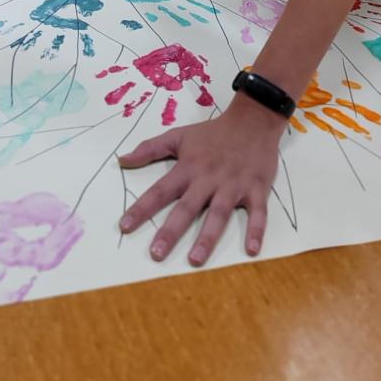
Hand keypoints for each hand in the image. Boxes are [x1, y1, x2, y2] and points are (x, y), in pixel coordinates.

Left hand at [118, 91, 285, 265]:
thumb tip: (121, 159)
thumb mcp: (179, 136)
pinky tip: (252, 251)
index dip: (141, 209)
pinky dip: (257, 231)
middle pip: (187, 208)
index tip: (124, 227)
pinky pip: (258, 213)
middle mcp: (208, 179)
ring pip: (219, 214)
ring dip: (207, 237)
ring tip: (195, 260)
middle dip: (171, 231)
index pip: (160, 191)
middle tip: (157, 254)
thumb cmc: (213, 133)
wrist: (253, 120)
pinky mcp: (257, 189)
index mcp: (188, 168)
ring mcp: (234, 185)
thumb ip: (150, 149)